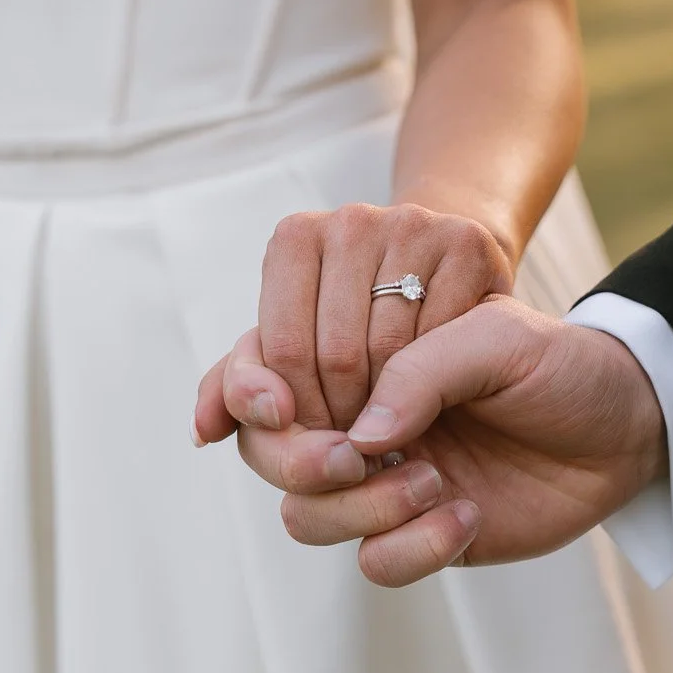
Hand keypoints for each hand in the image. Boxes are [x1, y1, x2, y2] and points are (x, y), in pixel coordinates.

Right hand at [193, 298, 668, 586]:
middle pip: (262, 452)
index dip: (240, 388)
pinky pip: (372, 561)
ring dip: (362, 506)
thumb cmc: (561, 365)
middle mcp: (353, 420)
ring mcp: (378, 481)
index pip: (258, 368)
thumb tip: (360, 435)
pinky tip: (466, 517)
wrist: (626, 426)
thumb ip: (423, 367)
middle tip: (355, 456)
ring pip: (305, 515)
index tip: (273, 404)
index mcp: (357, 355)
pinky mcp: (414, 536)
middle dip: (295, 459)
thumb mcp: (499, 338)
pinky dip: (412, 546)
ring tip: (437, 481)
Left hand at [224, 202, 516, 437]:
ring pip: (390, 354)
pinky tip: (439, 396)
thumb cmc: (365, 321)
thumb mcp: (299, 346)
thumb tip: (203, 433)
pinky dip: (441, 382)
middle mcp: (352, 221)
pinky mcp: (470, 244)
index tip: (314, 438)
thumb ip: (245, 385)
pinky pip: (445, 339)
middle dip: (342, 417)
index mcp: (297, 238)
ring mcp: (415, 225)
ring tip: (394, 431)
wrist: (452, 276)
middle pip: (334, 354)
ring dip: (392, 411)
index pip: (283, 350)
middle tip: (355, 451)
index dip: (297, 412)